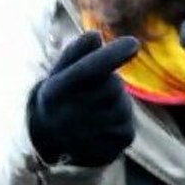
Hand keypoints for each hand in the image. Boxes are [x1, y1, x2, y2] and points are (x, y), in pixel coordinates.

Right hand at [28, 31, 139, 166]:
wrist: (50, 143)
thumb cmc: (60, 98)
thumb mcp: (59, 72)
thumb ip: (76, 52)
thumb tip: (96, 36)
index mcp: (57, 91)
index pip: (89, 69)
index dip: (112, 55)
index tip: (133, 43)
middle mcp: (71, 116)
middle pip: (113, 86)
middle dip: (110, 82)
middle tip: (95, 90)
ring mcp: (91, 135)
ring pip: (122, 106)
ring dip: (115, 103)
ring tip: (96, 110)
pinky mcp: (110, 148)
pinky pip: (128, 125)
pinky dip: (120, 122)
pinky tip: (102, 126)